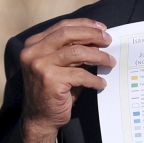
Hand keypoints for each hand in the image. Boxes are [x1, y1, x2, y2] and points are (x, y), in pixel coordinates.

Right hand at [20, 19, 115, 142]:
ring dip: (98, 57)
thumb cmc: (55, 89)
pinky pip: (80, 75)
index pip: (63, 26)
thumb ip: (74, 51)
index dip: (85, 25)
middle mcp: (33, 52)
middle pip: (68, 34)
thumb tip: (99, 40)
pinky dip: (94, 79)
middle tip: (108, 41)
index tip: (102, 28)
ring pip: (77, 52)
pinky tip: (101, 82)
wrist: (40, 117)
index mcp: (34, 44)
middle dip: (92, 35)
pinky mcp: (49, 80)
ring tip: (110, 62)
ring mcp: (39, 66)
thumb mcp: (62, 65)